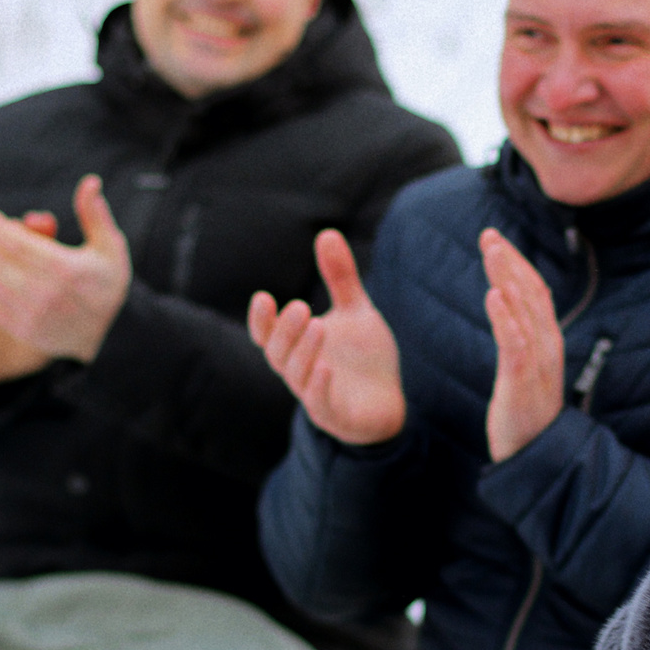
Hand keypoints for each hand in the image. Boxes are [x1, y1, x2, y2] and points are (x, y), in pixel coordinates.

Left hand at [0, 176, 133, 362]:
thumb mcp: (110, 248)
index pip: (19, 244)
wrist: (106, 334)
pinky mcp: (24, 330)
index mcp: (69, 270)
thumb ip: (95, 215)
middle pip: (0, 262)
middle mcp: (50, 294)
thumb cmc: (105, 283)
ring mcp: (35, 316)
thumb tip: (90, 181)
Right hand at [247, 229, 407, 445]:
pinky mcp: (336, 416)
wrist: (388, 403)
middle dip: (286, 330)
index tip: (264, 297)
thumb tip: (327, 232)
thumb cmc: (364, 359)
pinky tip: (327, 368)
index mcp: (297, 347)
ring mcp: (315, 395)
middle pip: (278, 353)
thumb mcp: (356, 312)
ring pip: (297, 376)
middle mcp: (299, 371)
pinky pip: (320, 404)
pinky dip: (320, 386)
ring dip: (304, 351)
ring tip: (319, 324)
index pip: (267, 334)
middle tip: (301, 307)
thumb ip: (340, 278)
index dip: (261, 319)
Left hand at [481, 228, 564, 462]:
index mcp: (547, 340)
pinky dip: (505, 317)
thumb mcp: (526, 368)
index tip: (496, 240)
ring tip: (491, 252)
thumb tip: (508, 309)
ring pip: (523, 311)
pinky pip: (515, 344)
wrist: (535, 455)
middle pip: (530, 293)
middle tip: (489, 235)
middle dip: (509, 261)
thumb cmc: (526, 411)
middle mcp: (547, 345)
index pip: (535, 291)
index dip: (517, 263)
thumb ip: (521, 338)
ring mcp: (537, 363)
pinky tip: (492, 296)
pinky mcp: (522, 381)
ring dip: (507, 278)